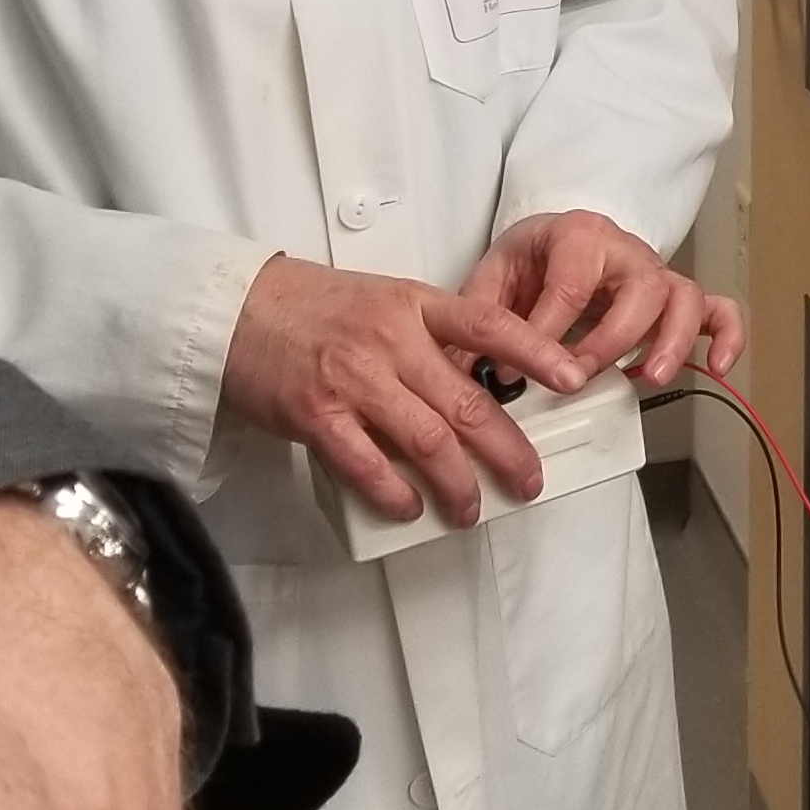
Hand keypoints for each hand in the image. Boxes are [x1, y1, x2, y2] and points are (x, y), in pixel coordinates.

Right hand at [219, 252, 592, 525]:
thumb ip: (429, 336)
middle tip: (530, 481)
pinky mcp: (316, 414)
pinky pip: (367, 464)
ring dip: (457, 485)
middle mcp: (391, 341)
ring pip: (427, 442)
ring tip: (471, 509)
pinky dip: (394, 493)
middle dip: (509, 451)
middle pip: (469, 404)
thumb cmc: (314, 307)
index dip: (537, 354)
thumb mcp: (384, 301)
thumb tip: (475, 386)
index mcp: (415, 306)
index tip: (573, 378)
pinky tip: (410, 507)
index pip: (491, 327)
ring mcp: (354, 379)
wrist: (237, 308)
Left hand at [464, 210, 741, 394]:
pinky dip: (726, 337)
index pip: (571, 283)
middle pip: (639, 289)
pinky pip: (719, 310)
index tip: (513, 374)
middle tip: (575, 379)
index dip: (543, 333)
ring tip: (649, 378)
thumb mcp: (492, 278)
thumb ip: (479, 322)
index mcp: (577, 235)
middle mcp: (626, 250)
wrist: (554, 244)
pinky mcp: (678, 298)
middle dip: (608, 341)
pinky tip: (717, 367)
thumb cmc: (529, 262)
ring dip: (671, 342)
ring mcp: (657, 274)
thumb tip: (466, 373)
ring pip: (683, 298)